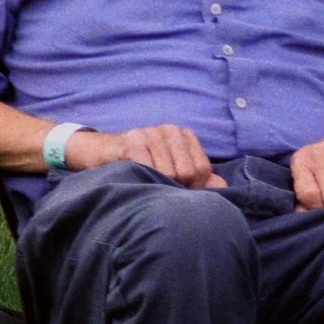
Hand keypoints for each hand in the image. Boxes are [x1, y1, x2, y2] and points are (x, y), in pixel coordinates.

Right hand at [64, 124, 225, 190]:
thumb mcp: (171, 167)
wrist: (101, 152)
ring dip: (156, 185)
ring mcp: (151, 133)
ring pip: (168, 172)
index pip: (202, 170)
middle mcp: (171, 130)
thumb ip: (198, 176)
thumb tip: (223, 187)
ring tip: (146, 185)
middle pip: (187, 172)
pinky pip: (146, 168)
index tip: (177, 192)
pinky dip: (142, 179)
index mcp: (185, 135)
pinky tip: (135, 179)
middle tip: (158, 189)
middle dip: (175, 187)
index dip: (192, 187)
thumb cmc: (140, 163)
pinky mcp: (132, 140)